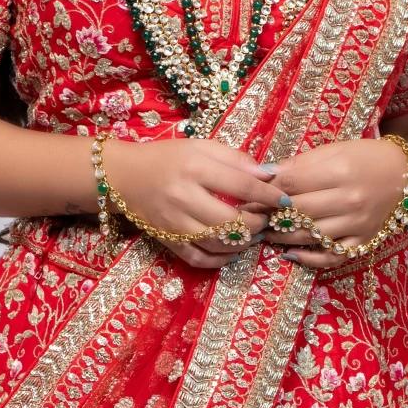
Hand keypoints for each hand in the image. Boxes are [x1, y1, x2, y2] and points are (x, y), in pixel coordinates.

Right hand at [105, 137, 279, 272]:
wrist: (123, 176)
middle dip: (257, 224)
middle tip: (267, 220)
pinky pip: (199, 259)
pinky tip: (232, 250)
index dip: (268, 195)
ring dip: (242, 243)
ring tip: (252, 234)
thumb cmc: (167, 158)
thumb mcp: (200, 147)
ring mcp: (174, 223)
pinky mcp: (167, 241)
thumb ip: (234, 159)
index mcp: (194, 168)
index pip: (242, 186)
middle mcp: (183, 198)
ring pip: (218, 244)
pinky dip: (220, 260)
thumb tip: (268, 175)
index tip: (284, 200)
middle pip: (232, 221)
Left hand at [261, 139, 407, 268]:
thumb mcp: (334, 150)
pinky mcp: (363, 242)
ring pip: (310, 236)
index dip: (264, 192)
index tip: (246, 196)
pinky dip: (309, 258)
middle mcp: (349, 200)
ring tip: (264, 233)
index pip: (292, 184)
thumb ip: (300, 164)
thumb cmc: (365, 158)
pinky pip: (332, 257)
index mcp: (340, 171)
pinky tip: (290, 253)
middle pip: (297, 212)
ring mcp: (357, 224)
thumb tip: (264, 174)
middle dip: (269, 216)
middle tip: (250, 217)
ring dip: (282, 237)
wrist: (405, 175)